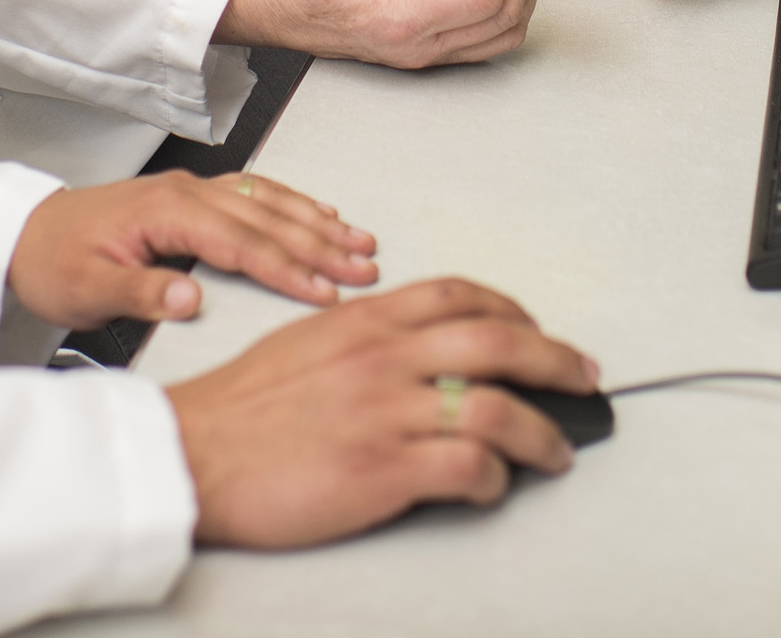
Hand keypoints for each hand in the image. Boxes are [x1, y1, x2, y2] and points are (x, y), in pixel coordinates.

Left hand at [6, 170, 377, 329]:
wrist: (24, 234)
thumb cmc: (53, 261)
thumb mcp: (87, 288)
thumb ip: (141, 292)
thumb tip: (190, 298)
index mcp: (165, 210)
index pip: (241, 242)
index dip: (288, 268)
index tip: (325, 290)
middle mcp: (185, 191)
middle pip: (266, 218)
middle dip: (320, 243)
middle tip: (364, 267)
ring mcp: (191, 189)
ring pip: (267, 201)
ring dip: (316, 220)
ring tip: (358, 241)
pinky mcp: (191, 196)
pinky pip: (254, 192)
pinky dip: (292, 203)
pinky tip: (317, 213)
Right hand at [170, 277, 599, 547]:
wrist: (196, 453)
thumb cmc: (244, 406)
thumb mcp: (307, 341)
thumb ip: (366, 337)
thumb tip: (417, 348)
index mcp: (365, 320)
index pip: (459, 294)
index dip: (512, 308)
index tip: (536, 328)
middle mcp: (384, 356)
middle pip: (497, 340)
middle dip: (555, 358)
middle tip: (583, 376)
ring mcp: (386, 412)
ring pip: (495, 406)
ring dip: (542, 430)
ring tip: (557, 450)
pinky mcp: (383, 470)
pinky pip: (467, 466)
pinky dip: (495, 478)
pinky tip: (494, 485)